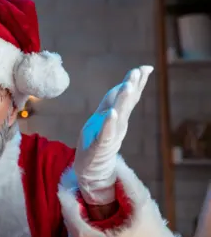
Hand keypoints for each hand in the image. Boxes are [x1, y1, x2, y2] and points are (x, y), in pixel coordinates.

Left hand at [73, 65, 152, 204]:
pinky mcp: (99, 146)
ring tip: (127, 86)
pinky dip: (109, 123)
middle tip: (138, 71)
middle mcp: (117, 125)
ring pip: (118, 116)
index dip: (136, 82)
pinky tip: (112, 113)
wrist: (91, 169)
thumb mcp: (106, 117)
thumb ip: (115, 101)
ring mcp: (109, 135)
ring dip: (123, 101)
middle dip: (132, 87)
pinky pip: (105, 134)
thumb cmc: (98, 139)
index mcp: (118, 116)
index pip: (128, 97)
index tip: (145, 67)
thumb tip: (126, 82)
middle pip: (125, 103)